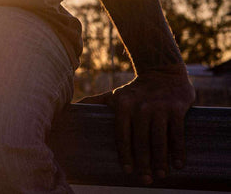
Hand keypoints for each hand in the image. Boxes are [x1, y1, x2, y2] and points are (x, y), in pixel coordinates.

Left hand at [78, 64, 194, 183]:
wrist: (161, 71)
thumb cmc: (135, 90)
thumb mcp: (115, 94)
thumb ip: (96, 102)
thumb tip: (73, 108)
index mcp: (122, 105)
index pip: (121, 134)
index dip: (125, 154)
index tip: (127, 170)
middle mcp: (140, 107)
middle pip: (141, 140)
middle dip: (143, 162)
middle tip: (146, 179)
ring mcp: (159, 107)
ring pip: (159, 139)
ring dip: (161, 160)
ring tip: (161, 174)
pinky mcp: (176, 108)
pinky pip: (177, 133)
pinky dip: (178, 150)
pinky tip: (179, 164)